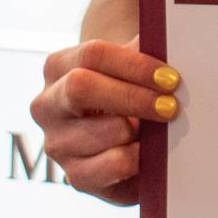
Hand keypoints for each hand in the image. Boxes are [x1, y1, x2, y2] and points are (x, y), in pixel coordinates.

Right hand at [30, 40, 181, 205]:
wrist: (117, 139)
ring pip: (104, 130)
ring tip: (160, 129)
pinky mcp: (75, 176)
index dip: (134, 65)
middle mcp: (47, 104)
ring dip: (140, 131)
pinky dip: (137, 157)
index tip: (169, 77)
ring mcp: (57, 142)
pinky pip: (112, 165)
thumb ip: (141, 52)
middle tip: (171, 105)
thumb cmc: (125, 93)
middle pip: (82, 87)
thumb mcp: (129, 69)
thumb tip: (168, 41)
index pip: (92, 55)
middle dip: (133, 96)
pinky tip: (148, 152)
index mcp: (58, 67)